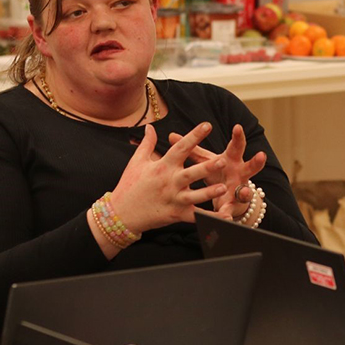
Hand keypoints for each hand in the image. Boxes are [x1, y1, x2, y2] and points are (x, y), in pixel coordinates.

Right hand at [108, 123, 229, 233]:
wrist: (120, 214)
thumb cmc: (129, 185)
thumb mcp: (137, 161)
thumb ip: (147, 143)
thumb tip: (150, 126)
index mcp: (162, 166)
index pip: (180, 148)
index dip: (194, 136)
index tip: (208, 125)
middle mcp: (169, 182)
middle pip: (191, 173)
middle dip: (206, 167)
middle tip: (222, 160)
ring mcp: (174, 200)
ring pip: (195, 196)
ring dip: (209, 193)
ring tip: (224, 188)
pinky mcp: (176, 215)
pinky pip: (196, 217)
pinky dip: (210, 218)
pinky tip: (224, 217)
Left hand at [168, 124, 265, 218]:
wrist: (229, 197)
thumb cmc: (218, 173)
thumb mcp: (207, 161)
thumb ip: (192, 150)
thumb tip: (172, 135)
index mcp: (232, 161)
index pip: (236, 147)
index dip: (238, 137)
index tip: (237, 127)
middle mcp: (240, 175)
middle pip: (250, 167)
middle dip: (256, 162)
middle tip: (261, 156)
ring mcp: (239, 192)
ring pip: (246, 191)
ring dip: (246, 192)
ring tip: (245, 191)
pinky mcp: (234, 207)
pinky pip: (232, 212)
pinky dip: (229, 216)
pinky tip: (227, 219)